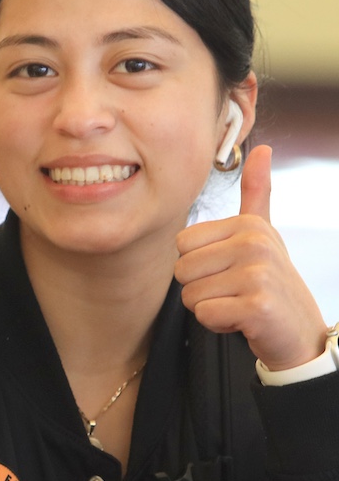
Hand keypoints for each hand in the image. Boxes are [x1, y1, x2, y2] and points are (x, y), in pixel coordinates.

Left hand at [175, 145, 327, 369]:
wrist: (300, 332)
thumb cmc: (271, 282)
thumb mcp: (263, 233)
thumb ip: (256, 194)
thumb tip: (262, 148)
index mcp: (247, 224)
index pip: (181, 244)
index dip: (198, 265)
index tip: (228, 271)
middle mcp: (254, 243)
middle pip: (181, 270)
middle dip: (201, 289)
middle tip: (233, 292)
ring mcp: (258, 274)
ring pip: (190, 295)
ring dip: (209, 308)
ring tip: (238, 304)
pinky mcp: (258, 306)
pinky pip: (205, 315)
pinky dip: (218, 325)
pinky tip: (243, 321)